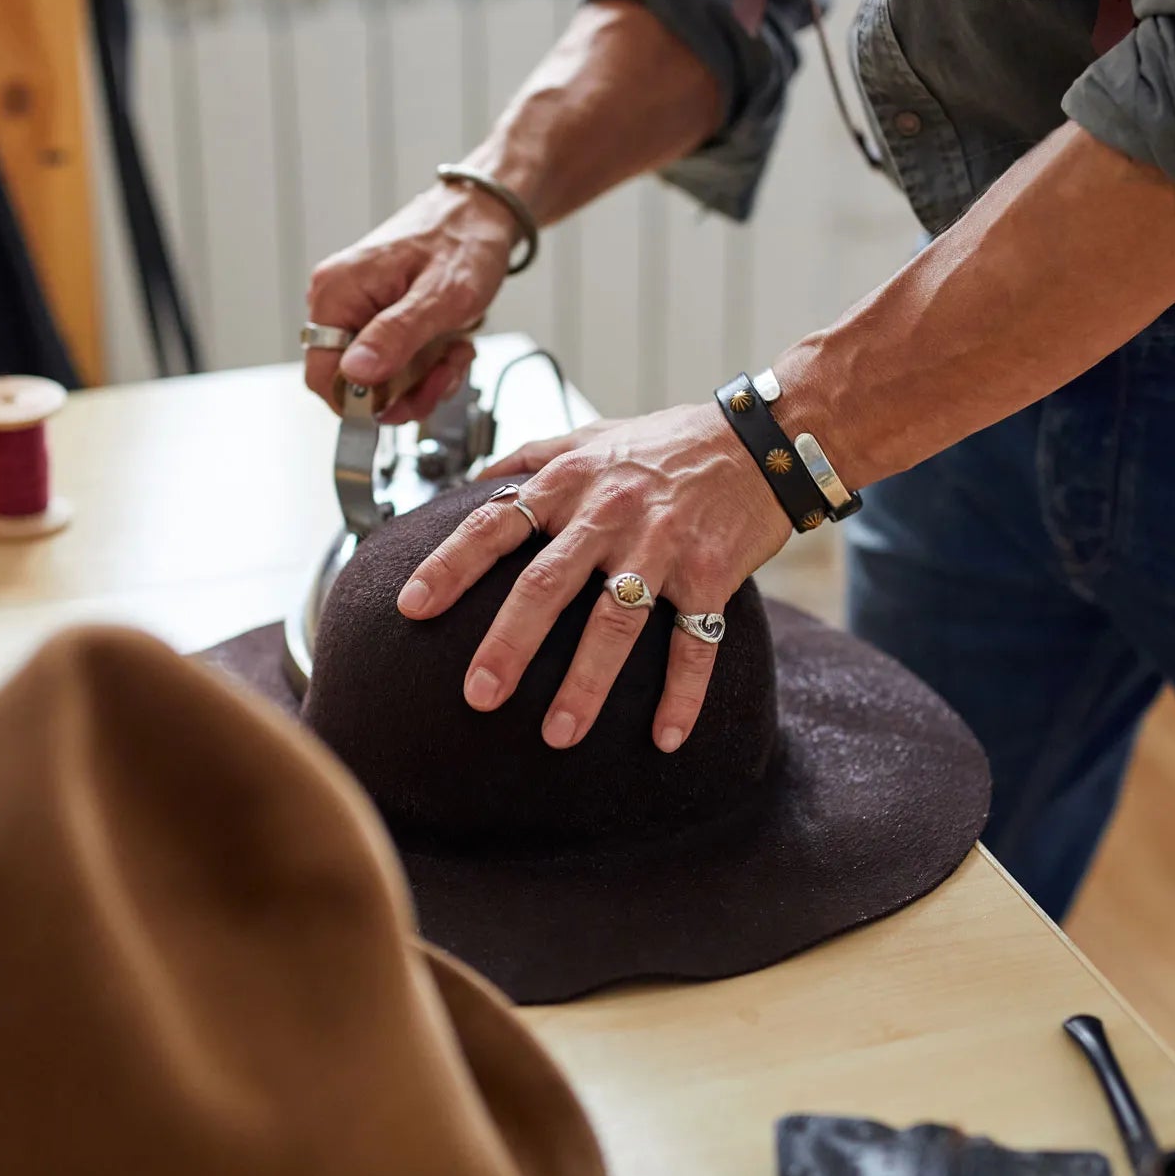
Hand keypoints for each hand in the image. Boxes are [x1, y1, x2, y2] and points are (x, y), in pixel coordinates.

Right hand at [305, 182, 516, 424]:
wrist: (483, 213)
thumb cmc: (465, 240)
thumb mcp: (441, 296)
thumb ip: (396, 335)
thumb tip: (355, 372)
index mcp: (338, 292)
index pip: (322, 376)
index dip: (359, 401)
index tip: (400, 403)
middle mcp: (340, 301)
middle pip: (354, 384)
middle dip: (404, 391)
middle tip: (442, 373)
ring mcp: (359, 311)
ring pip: (380, 380)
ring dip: (423, 380)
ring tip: (454, 352)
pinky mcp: (380, 318)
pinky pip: (396, 364)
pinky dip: (428, 366)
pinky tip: (451, 345)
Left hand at [397, 403, 791, 752]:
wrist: (761, 438)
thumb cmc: (667, 443)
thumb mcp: (590, 437)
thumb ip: (530, 459)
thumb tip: (472, 483)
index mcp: (570, 483)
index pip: (495, 524)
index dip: (451, 564)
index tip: (413, 606)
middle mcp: (609, 513)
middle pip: (546, 582)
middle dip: (510, 641)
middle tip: (478, 695)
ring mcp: (661, 545)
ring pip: (615, 621)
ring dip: (586, 682)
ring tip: (558, 735)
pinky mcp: (711, 573)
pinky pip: (696, 642)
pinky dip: (682, 693)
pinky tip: (665, 738)